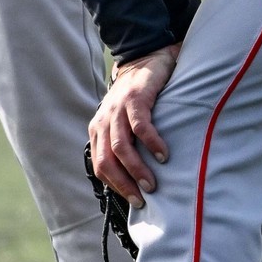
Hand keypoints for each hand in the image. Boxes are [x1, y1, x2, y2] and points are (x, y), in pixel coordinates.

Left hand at [87, 44, 180, 205]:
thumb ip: (123, 143)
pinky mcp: (134, 99)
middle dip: (123, 183)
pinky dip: (151, 143)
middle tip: (141, 199)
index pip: (100, 166)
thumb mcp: (122, 121)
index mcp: (98, 130)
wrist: (144, 60)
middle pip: (106, 161)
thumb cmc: (137, 98)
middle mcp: (103, 121)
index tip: (133, 201)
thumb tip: (136, 178)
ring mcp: (117, 110)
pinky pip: (140, 126)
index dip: (115, 186)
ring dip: (136, 169)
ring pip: (121, 147)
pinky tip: (163, 155)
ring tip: (151, 184)